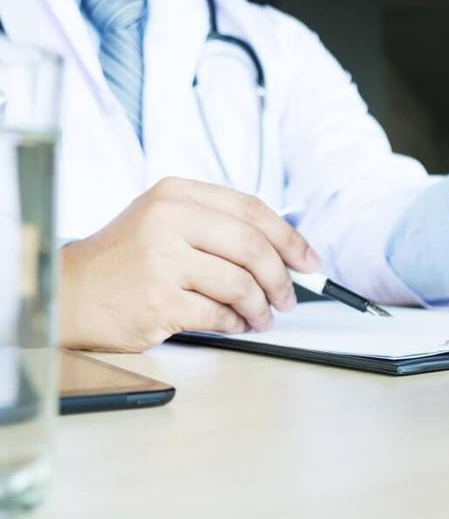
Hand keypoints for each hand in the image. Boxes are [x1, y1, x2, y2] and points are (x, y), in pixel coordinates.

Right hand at [60, 178, 319, 352]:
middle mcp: (168, 220)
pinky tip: (232, 324)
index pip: (252, 210)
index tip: (309, 261)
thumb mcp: (165, 221)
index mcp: (176, 194)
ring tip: (260, 317)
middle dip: (281, 278)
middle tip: (289, 298)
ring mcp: (162, 261)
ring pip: (241, 285)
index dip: (290, 238)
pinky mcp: (160, 301)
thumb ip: (219, 227)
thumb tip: (286, 254)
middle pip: (253, 248)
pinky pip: (219, 315)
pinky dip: (234, 324)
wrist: (68, 293)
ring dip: (260, 307)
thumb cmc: (125, 260)